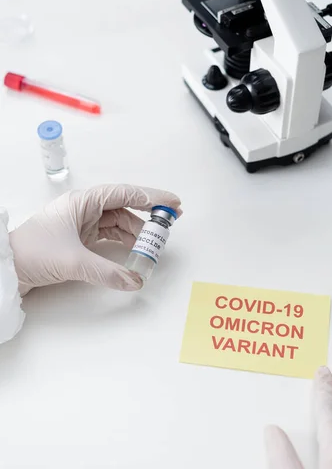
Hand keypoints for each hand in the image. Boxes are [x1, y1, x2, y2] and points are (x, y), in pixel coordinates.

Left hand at [9, 183, 181, 295]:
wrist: (6, 267)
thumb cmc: (30, 252)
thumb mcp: (72, 261)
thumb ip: (107, 272)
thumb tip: (134, 280)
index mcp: (83, 202)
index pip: (125, 194)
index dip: (151, 198)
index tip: (172, 203)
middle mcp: (85, 210)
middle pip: (125, 209)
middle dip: (148, 219)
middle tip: (168, 227)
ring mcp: (83, 225)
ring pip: (119, 225)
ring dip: (137, 235)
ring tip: (153, 246)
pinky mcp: (80, 240)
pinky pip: (110, 238)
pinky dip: (124, 245)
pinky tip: (135, 253)